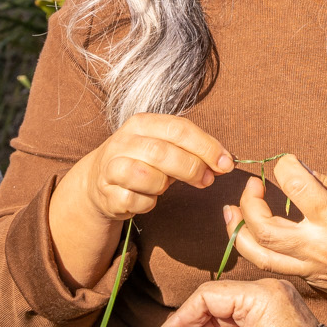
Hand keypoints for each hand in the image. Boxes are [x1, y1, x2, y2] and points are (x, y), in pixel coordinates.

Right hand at [48, 113, 232, 288]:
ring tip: (164, 186)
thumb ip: (194, 151)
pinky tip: (147, 198)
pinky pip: (136, 201)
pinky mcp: (106, 193)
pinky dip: (148, 203)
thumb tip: (225, 163)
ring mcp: (111, 167)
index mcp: (142, 123)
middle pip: (163, 152)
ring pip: (146, 176)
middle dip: (192, 168)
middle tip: (207, 180)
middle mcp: (124, 141)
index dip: (206, 146)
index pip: (179, 128)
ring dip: (163, 185)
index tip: (226, 163)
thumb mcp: (166, 148)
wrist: (99, 180)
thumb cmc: (142, 161)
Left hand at [226, 157, 326, 326]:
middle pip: (264, 227)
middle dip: (248, 202)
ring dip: (238, 231)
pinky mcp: (309, 281)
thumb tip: (301, 170)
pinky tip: (254, 231)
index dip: (284, 166)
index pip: (296, 184)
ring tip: (232, 212)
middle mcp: (319, 247)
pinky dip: (258, 246)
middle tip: (253, 186)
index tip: (285, 161)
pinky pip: (274, 265)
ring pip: (258, 255)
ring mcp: (311, 268)